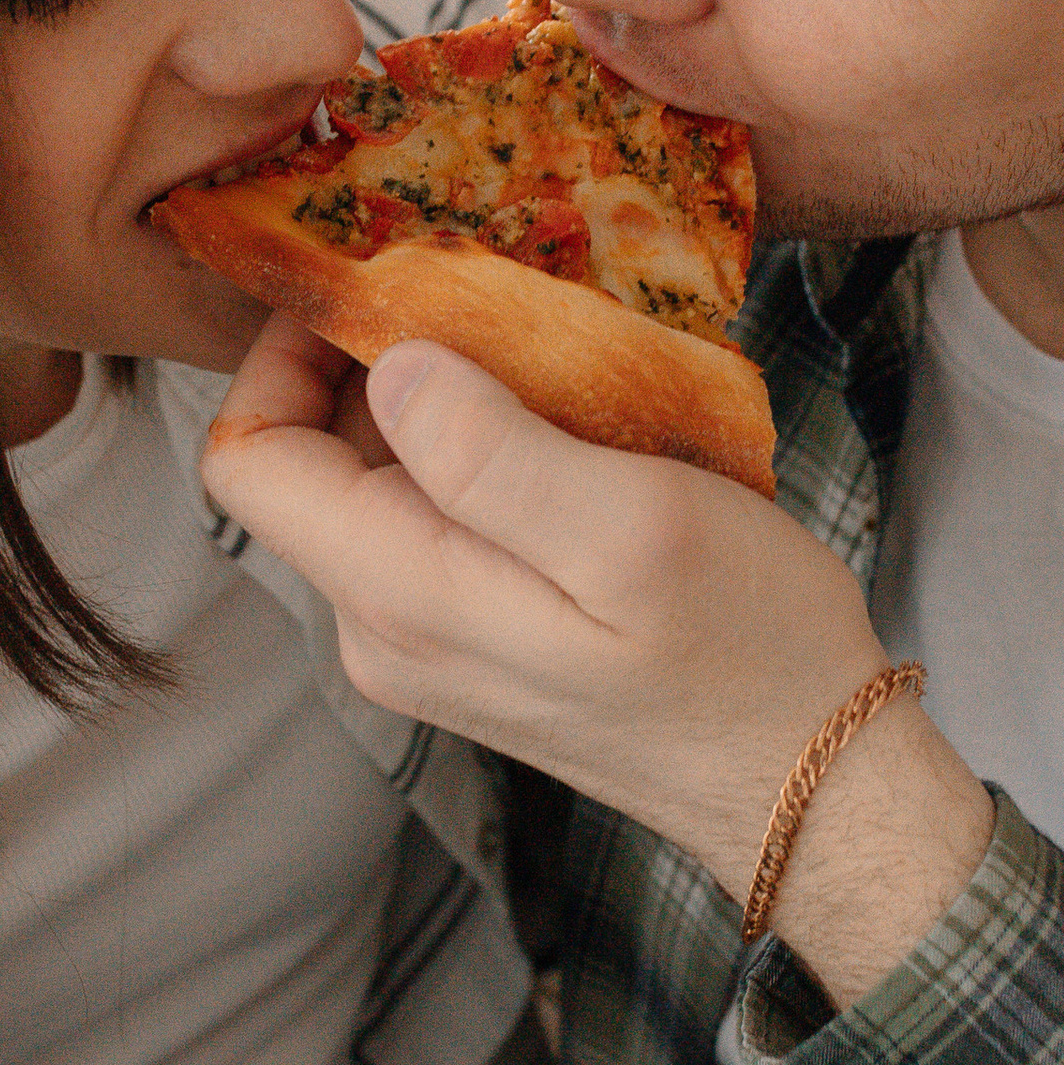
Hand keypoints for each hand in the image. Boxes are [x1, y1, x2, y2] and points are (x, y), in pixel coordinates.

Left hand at [204, 319, 994, 1002]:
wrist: (814, 780)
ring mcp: (429, 643)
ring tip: (547, 355)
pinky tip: (574, 431)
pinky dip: (484, 455)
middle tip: (487, 295)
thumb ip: (495, 452)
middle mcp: (385, 629)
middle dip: (375, 365)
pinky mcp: (480, 643)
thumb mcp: (633, 529)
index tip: (377, 284)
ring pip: (378, 487)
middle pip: (310, 463)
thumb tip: (388, 368)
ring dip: (441, 406)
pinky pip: (439, 523)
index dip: (284, 353)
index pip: (249, 458)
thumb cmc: (746, 650)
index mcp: (400, 596)